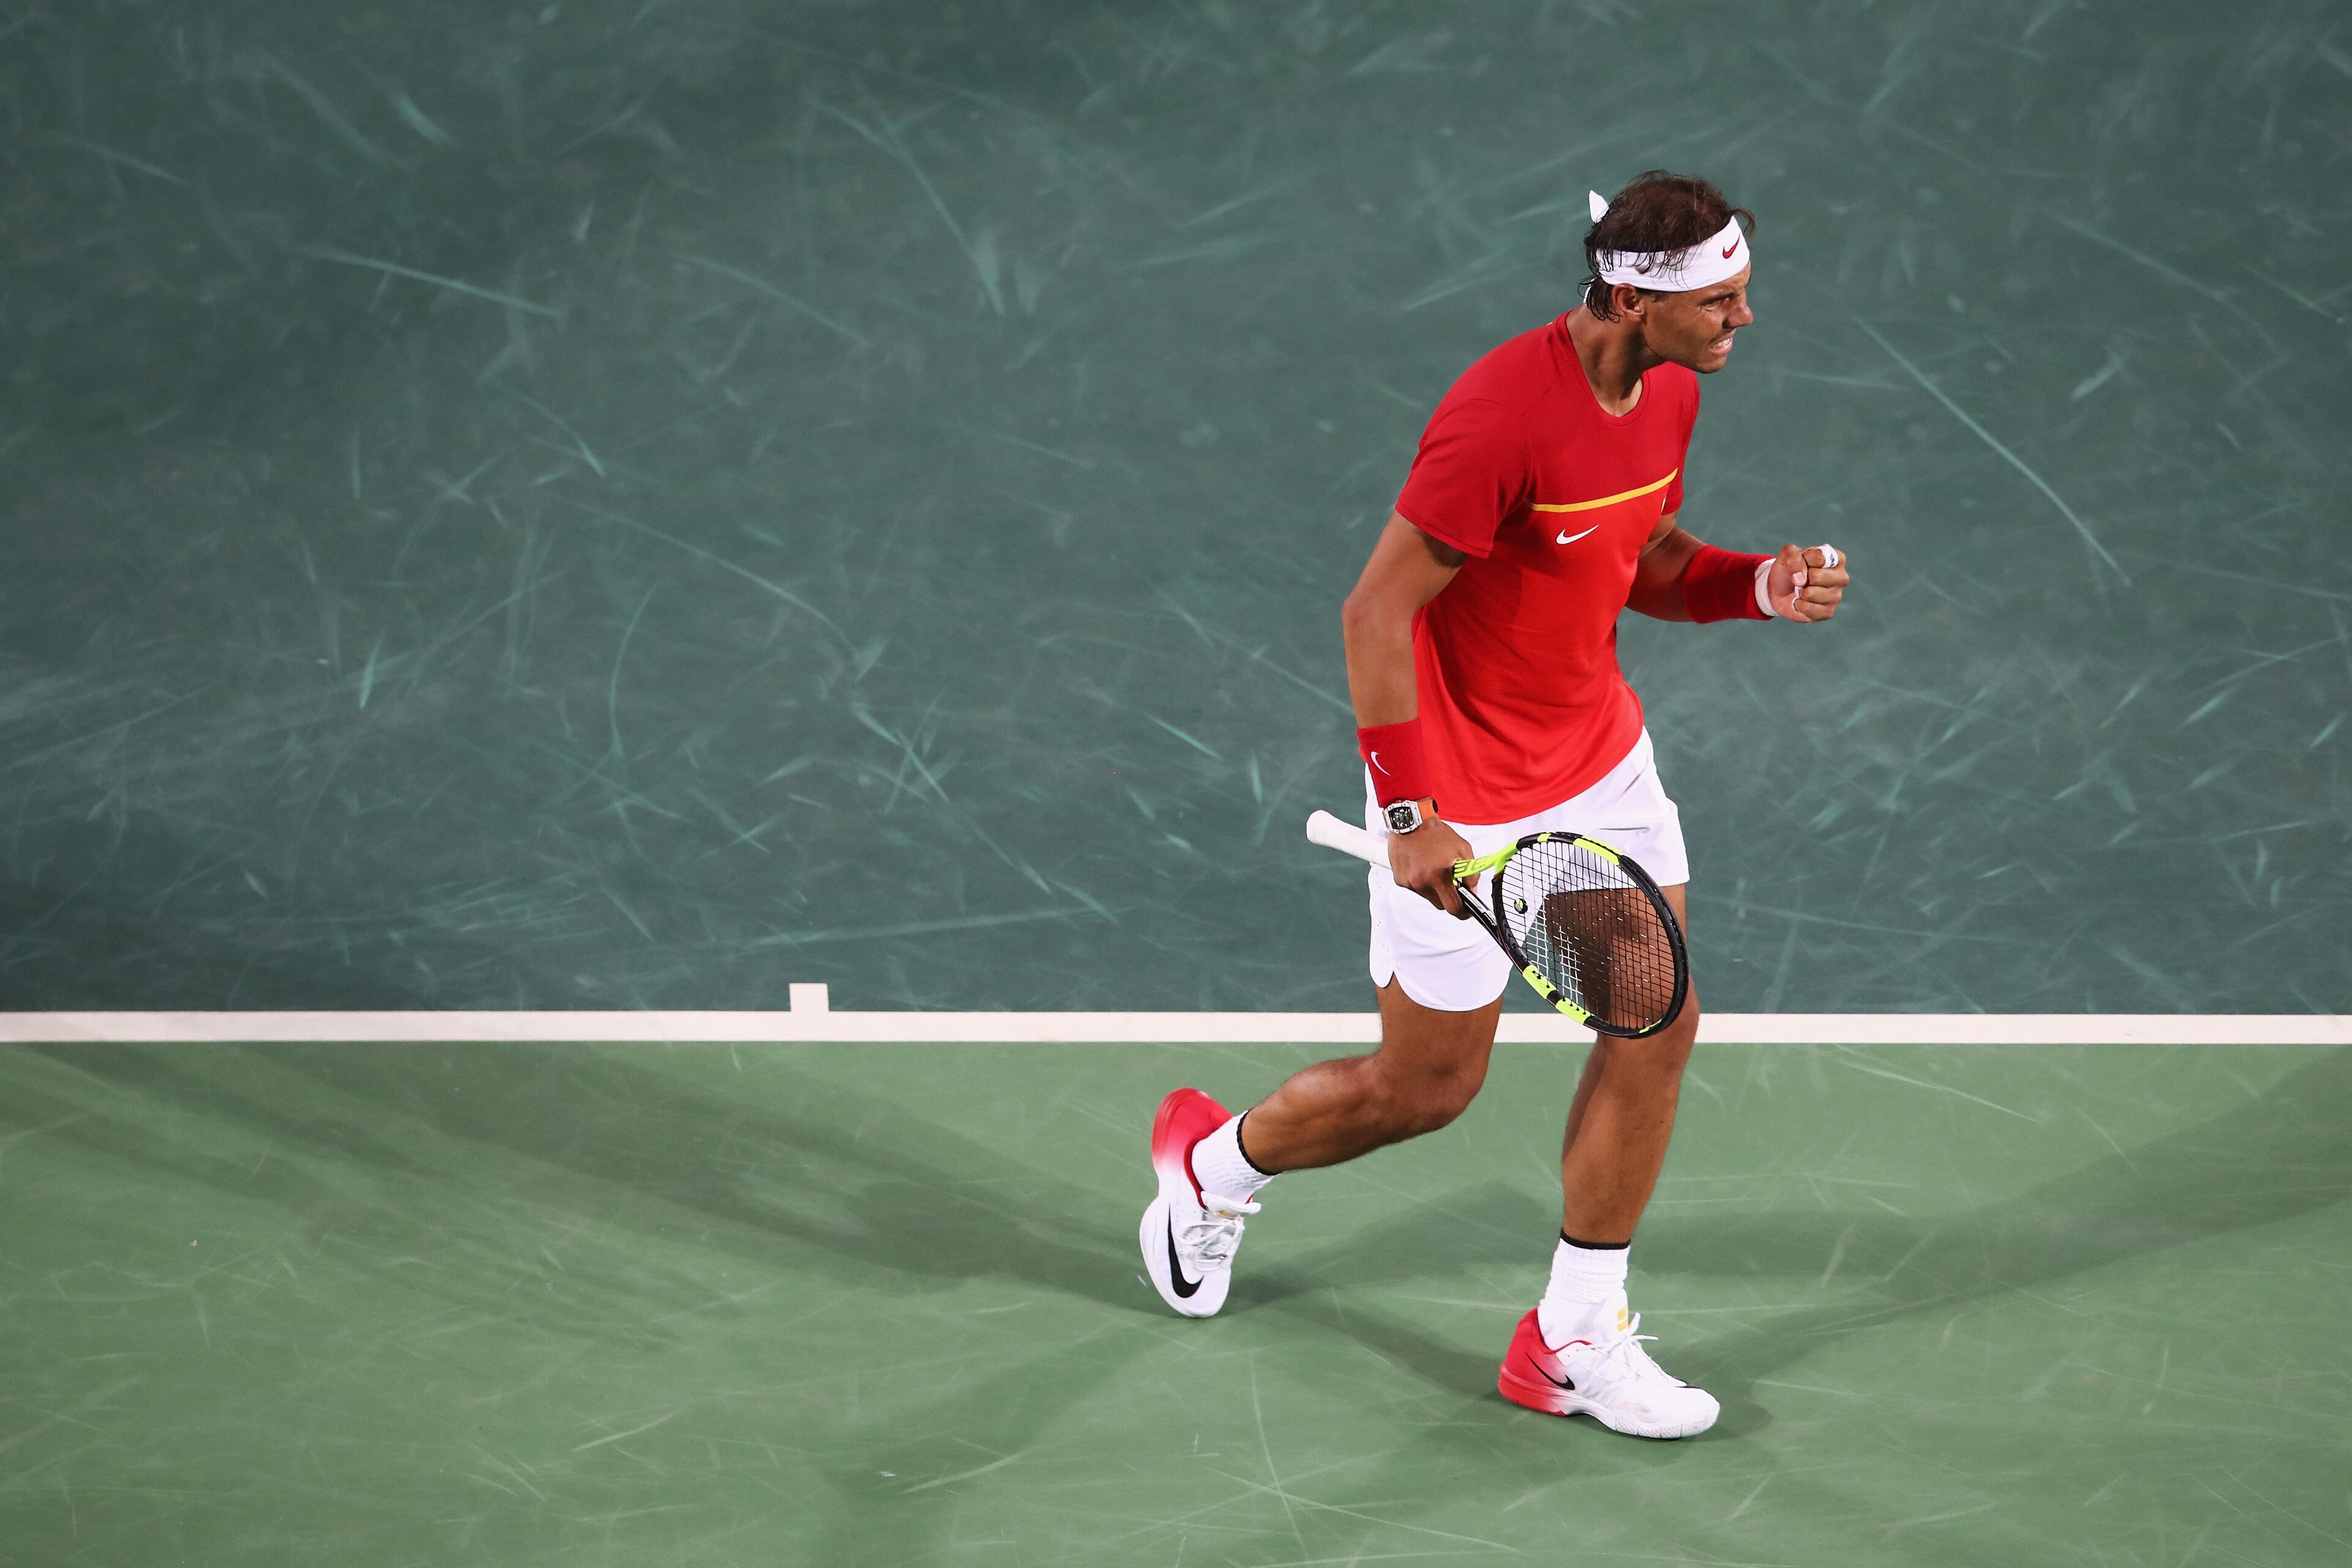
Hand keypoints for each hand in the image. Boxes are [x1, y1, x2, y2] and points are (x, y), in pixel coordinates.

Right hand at [1388, 802, 1477, 917]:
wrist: (1411, 820)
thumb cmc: (1436, 833)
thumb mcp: (1463, 849)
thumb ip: (1471, 873)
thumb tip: (1472, 890)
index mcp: (1439, 876)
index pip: (1453, 908)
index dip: (1463, 912)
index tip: (1467, 910)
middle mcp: (1421, 882)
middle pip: (1440, 905)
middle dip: (1448, 897)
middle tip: (1451, 882)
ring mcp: (1409, 882)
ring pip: (1427, 896)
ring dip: (1433, 888)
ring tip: (1434, 868)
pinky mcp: (1399, 879)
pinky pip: (1415, 888)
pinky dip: (1421, 881)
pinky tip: (1422, 865)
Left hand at [1767, 543, 1848, 622]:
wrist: (1779, 590)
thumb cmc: (1789, 569)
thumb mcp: (1786, 554)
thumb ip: (1792, 555)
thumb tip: (1801, 577)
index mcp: (1836, 558)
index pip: (1819, 557)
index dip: (1804, 560)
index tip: (1802, 561)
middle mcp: (1841, 577)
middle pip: (1816, 576)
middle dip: (1801, 578)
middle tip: (1800, 579)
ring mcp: (1837, 596)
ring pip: (1811, 593)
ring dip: (1799, 592)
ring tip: (1801, 590)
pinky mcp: (1828, 612)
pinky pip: (1808, 609)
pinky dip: (1798, 605)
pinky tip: (1801, 602)